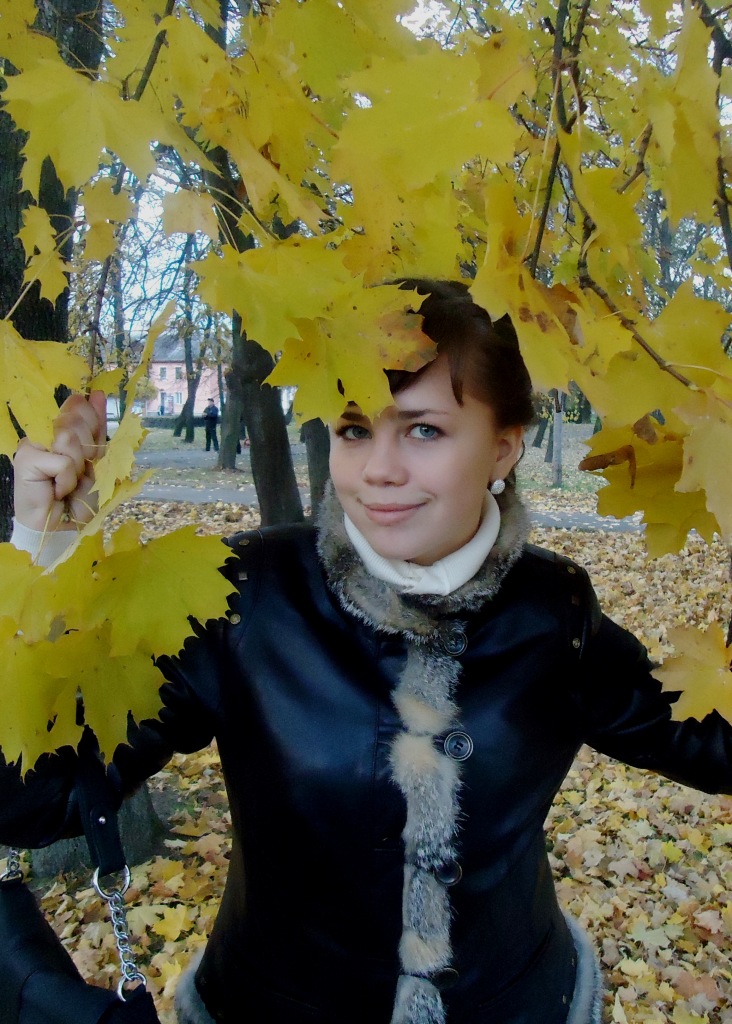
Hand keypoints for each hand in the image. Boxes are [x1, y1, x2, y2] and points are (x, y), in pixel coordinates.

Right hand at [13, 391, 107, 531]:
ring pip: (69, 439)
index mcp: (63, 432)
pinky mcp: (27, 458)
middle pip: (76, 421)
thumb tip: (96, 394)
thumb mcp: (95, 462)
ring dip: (77, 467)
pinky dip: (67, 480)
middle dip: (87, 451)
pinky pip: (63, 461)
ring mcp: (34, 444)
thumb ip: (96, 431)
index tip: (95, 430)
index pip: (81, 409)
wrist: (60, 527)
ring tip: (67, 483)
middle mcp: (46, 434)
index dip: (94, 417)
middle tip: (79, 472)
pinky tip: (57, 490)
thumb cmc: (75, 499)